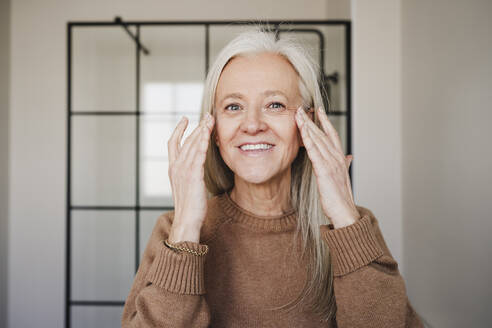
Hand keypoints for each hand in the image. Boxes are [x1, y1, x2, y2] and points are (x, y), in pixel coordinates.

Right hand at [167, 112, 213, 241]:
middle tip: (206, 115)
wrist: (186, 220)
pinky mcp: (193, 176)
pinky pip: (198, 155)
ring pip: (192, 145)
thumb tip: (197, 166)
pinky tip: (208, 134)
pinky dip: (202, 142)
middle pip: (185, 140)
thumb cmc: (189, 206)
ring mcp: (183, 171)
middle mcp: (176, 167)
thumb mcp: (186, 186)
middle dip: (196, 126)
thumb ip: (189, 173)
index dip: (178, 130)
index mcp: (173, 169)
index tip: (184, 119)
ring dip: (201, 130)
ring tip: (210, 119)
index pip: (173, 143)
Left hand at [295, 106, 359, 228]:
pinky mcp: (324, 171)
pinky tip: (302, 132)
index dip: (325, 121)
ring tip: (298, 115)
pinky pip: (314, 152)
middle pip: (322, 134)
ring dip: (307, 126)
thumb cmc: (341, 196)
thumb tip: (350, 156)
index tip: (319, 110)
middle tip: (301, 108)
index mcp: (340, 158)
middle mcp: (337, 157)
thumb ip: (345, 164)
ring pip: (317, 140)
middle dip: (311, 120)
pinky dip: (308, 140)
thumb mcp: (343, 176)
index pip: (332, 135)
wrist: (344, 211)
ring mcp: (331, 163)